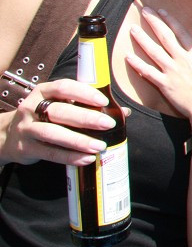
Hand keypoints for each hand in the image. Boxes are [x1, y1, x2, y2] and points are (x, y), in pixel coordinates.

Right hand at [0, 80, 116, 165]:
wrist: (8, 135)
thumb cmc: (45, 117)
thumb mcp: (61, 106)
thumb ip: (88, 107)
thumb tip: (124, 112)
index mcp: (44, 91)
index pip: (64, 87)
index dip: (84, 93)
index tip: (103, 100)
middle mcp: (33, 107)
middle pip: (60, 111)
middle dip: (86, 118)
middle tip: (109, 124)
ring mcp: (27, 127)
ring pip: (53, 133)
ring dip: (78, 140)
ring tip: (99, 146)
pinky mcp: (26, 148)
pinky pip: (50, 153)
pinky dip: (70, 157)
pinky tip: (87, 159)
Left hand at [125, 7, 191, 135]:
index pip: (180, 32)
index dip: (170, 20)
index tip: (162, 11)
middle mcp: (182, 59)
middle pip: (165, 37)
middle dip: (154, 22)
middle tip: (145, 11)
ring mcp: (172, 72)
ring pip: (153, 51)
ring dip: (142, 39)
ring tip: (132, 29)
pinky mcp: (165, 85)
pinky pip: (148, 72)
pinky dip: (137, 65)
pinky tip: (128, 57)